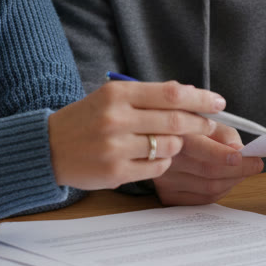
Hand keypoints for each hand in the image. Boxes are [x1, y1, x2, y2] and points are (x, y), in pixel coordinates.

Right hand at [47, 80, 223, 189]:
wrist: (48, 147)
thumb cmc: (86, 119)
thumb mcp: (111, 97)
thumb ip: (147, 96)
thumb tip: (189, 95)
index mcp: (118, 94)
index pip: (171, 93)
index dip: (200, 98)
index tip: (218, 102)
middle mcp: (117, 118)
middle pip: (176, 121)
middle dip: (199, 123)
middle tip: (209, 125)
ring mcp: (116, 147)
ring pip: (169, 147)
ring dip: (178, 145)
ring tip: (170, 142)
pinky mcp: (115, 172)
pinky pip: (157, 168)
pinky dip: (163, 163)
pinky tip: (153, 158)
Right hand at [153, 124, 263, 205]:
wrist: (162, 139)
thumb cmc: (192, 128)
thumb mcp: (207, 121)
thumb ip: (225, 134)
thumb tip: (239, 151)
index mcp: (176, 134)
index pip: (201, 149)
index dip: (224, 155)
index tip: (245, 156)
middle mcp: (166, 159)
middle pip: (209, 173)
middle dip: (239, 170)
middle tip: (255, 164)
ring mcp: (165, 180)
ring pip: (209, 189)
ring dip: (232, 182)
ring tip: (242, 171)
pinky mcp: (167, 195)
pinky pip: (202, 200)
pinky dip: (220, 192)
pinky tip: (226, 181)